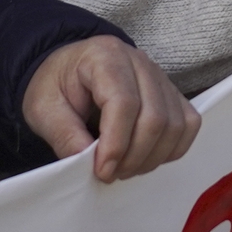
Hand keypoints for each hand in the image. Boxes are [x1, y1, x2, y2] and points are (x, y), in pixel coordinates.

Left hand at [24, 35, 198, 180]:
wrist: (69, 70)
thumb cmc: (56, 85)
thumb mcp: (43, 108)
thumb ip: (63, 134)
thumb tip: (86, 163)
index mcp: (105, 57)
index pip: (124, 103)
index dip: (116, 144)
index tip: (102, 171)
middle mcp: (140, 62)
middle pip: (154, 117)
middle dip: (134, 156)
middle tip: (111, 174)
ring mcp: (161, 77)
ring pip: (175, 124)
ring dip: (152, 156)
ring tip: (125, 168)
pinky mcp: (172, 93)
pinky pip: (188, 124)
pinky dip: (172, 148)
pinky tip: (147, 157)